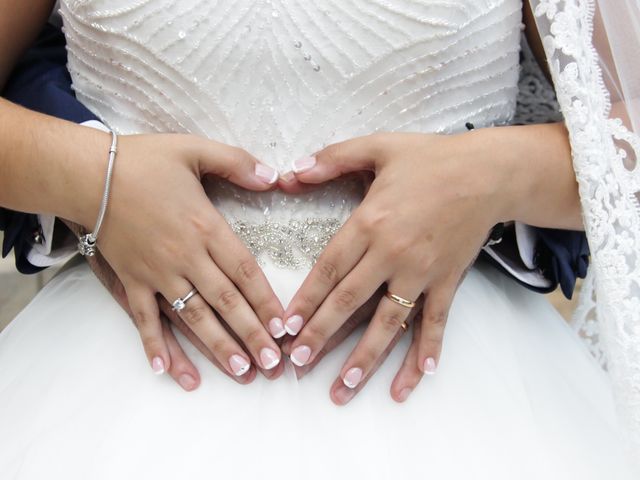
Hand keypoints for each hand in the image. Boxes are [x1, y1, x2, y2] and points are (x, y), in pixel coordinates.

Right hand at [74, 133, 285, 379]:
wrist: (86, 173)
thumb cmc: (143, 160)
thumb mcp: (195, 149)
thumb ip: (237, 162)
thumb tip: (274, 178)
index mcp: (206, 226)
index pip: (244, 271)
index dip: (266, 301)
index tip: (283, 327)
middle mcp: (185, 256)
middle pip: (225, 301)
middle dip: (251, 334)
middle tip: (272, 364)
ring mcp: (156, 273)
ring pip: (192, 317)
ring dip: (217, 347)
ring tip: (240, 373)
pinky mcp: (130, 280)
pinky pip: (143, 319)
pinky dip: (154, 345)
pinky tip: (166, 371)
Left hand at [280, 131, 515, 402]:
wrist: (489, 172)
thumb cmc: (431, 158)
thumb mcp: (377, 147)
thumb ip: (332, 159)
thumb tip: (289, 173)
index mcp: (370, 222)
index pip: (329, 269)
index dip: (305, 300)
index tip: (285, 328)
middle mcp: (392, 253)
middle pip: (350, 302)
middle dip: (322, 336)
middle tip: (297, 364)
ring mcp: (422, 272)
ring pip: (389, 322)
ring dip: (366, 357)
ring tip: (344, 387)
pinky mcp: (448, 281)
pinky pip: (436, 320)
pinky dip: (428, 348)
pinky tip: (419, 377)